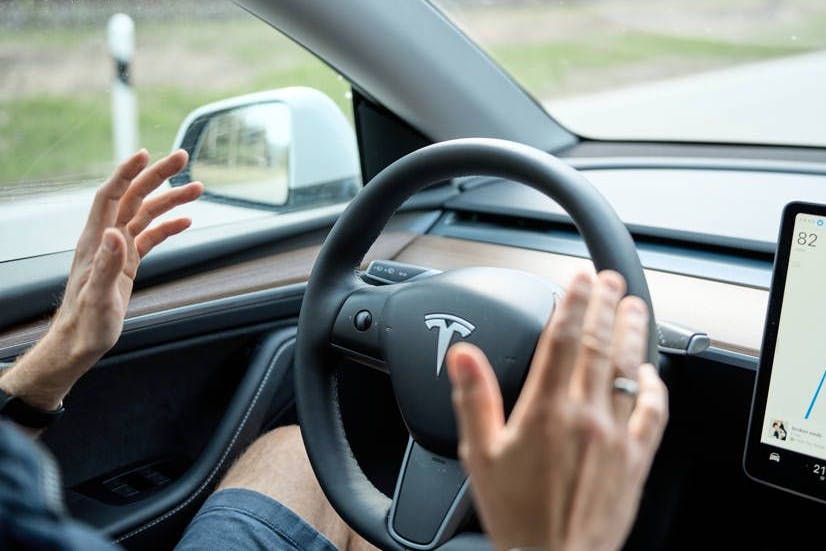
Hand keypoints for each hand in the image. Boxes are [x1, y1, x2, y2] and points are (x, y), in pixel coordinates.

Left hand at [0, 150, 202, 410]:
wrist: (80, 342)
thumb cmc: (86, 325)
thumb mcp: (98, 298)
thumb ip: (107, 265)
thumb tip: (116, 234)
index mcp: (96, 242)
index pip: (110, 196)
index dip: (127, 174)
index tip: (145, 155)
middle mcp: (106, 239)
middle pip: (133, 197)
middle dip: (157, 176)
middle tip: (183, 158)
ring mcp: (118, 250)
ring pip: (146, 214)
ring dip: (170, 200)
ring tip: (197, 189)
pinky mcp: (127, 263)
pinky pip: (150, 237)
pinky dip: (168, 226)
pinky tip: (187, 221)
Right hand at [446, 271, 667, 550]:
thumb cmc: (517, 515)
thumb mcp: (479, 455)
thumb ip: (473, 398)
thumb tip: (463, 356)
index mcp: (546, 411)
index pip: (564, 340)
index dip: (573, 302)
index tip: (579, 279)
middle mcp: (586, 416)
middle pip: (600, 345)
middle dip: (605, 305)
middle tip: (610, 280)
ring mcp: (616, 436)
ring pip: (630, 370)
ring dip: (633, 334)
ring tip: (634, 307)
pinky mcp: (637, 459)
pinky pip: (654, 412)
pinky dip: (654, 386)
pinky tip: (651, 371)